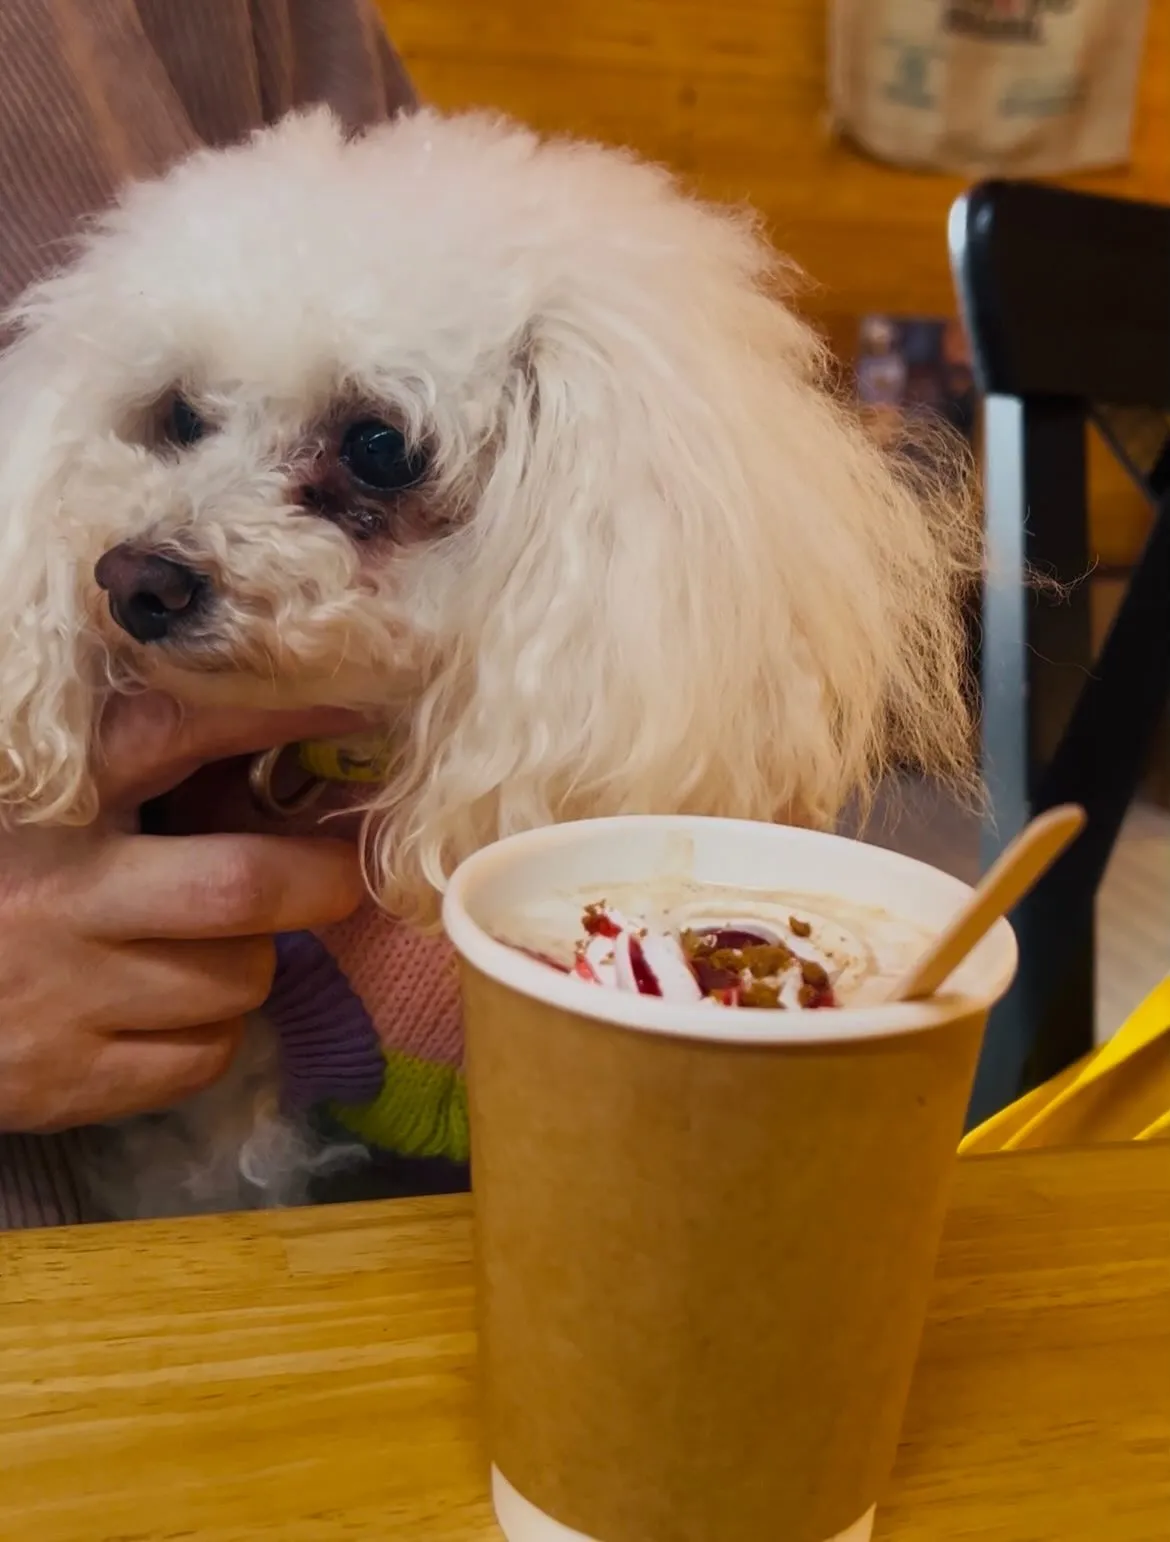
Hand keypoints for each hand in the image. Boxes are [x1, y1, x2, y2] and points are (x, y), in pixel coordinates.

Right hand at [0, 694, 365, 1132]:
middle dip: (318, 879)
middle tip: (338, 871)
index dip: (271, 715)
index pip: (175, 734)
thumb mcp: (40, 806)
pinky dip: (213, 1031)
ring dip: (253, 960)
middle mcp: (61, 895)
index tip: (355, 702)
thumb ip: (132, 772)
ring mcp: (65, 995)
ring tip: (209, 945)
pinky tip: (167, 1007)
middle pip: (241, 888)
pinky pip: (205, 1055)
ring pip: (240, 980)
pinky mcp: (71, 1079)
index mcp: (52, 802)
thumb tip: (269, 739)